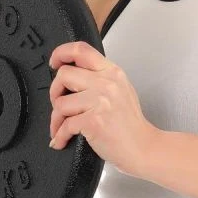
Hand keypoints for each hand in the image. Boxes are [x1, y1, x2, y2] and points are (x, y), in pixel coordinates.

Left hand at [48, 40, 156, 176]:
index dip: (61, 53)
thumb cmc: (131, 124)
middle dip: (55, 92)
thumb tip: (72, 75)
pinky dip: (59, 136)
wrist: (143, 148)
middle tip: (60, 104)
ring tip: (62, 128)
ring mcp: (100, 101)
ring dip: (56, 119)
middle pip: (63, 74)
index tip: (54, 62)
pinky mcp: (93, 121)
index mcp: (112, 72)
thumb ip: (100, 78)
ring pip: (60, 102)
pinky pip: (64, 125)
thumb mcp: (121, 90)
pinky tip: (62, 140)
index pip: (81, 50)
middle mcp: (106, 83)